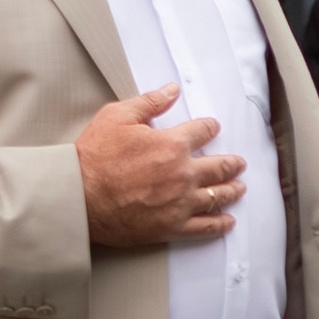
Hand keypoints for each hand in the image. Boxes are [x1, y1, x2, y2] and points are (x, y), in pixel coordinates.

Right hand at [77, 86, 242, 248]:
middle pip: (219, 167)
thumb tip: (172, 90)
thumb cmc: (94, 156)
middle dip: (232, 163)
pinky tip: (227, 222)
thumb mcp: (118, 117)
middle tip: (239, 163)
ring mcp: (179, 203)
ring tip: (239, 188)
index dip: (210, 127)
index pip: (203, 131)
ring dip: (231, 191)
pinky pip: (204, 227)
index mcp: (172, 144)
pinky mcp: (171, 227)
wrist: (79, 197)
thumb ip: (149, 102)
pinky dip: (219, 225)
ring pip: (216, 196)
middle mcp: (183, 174)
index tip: (214, 128)